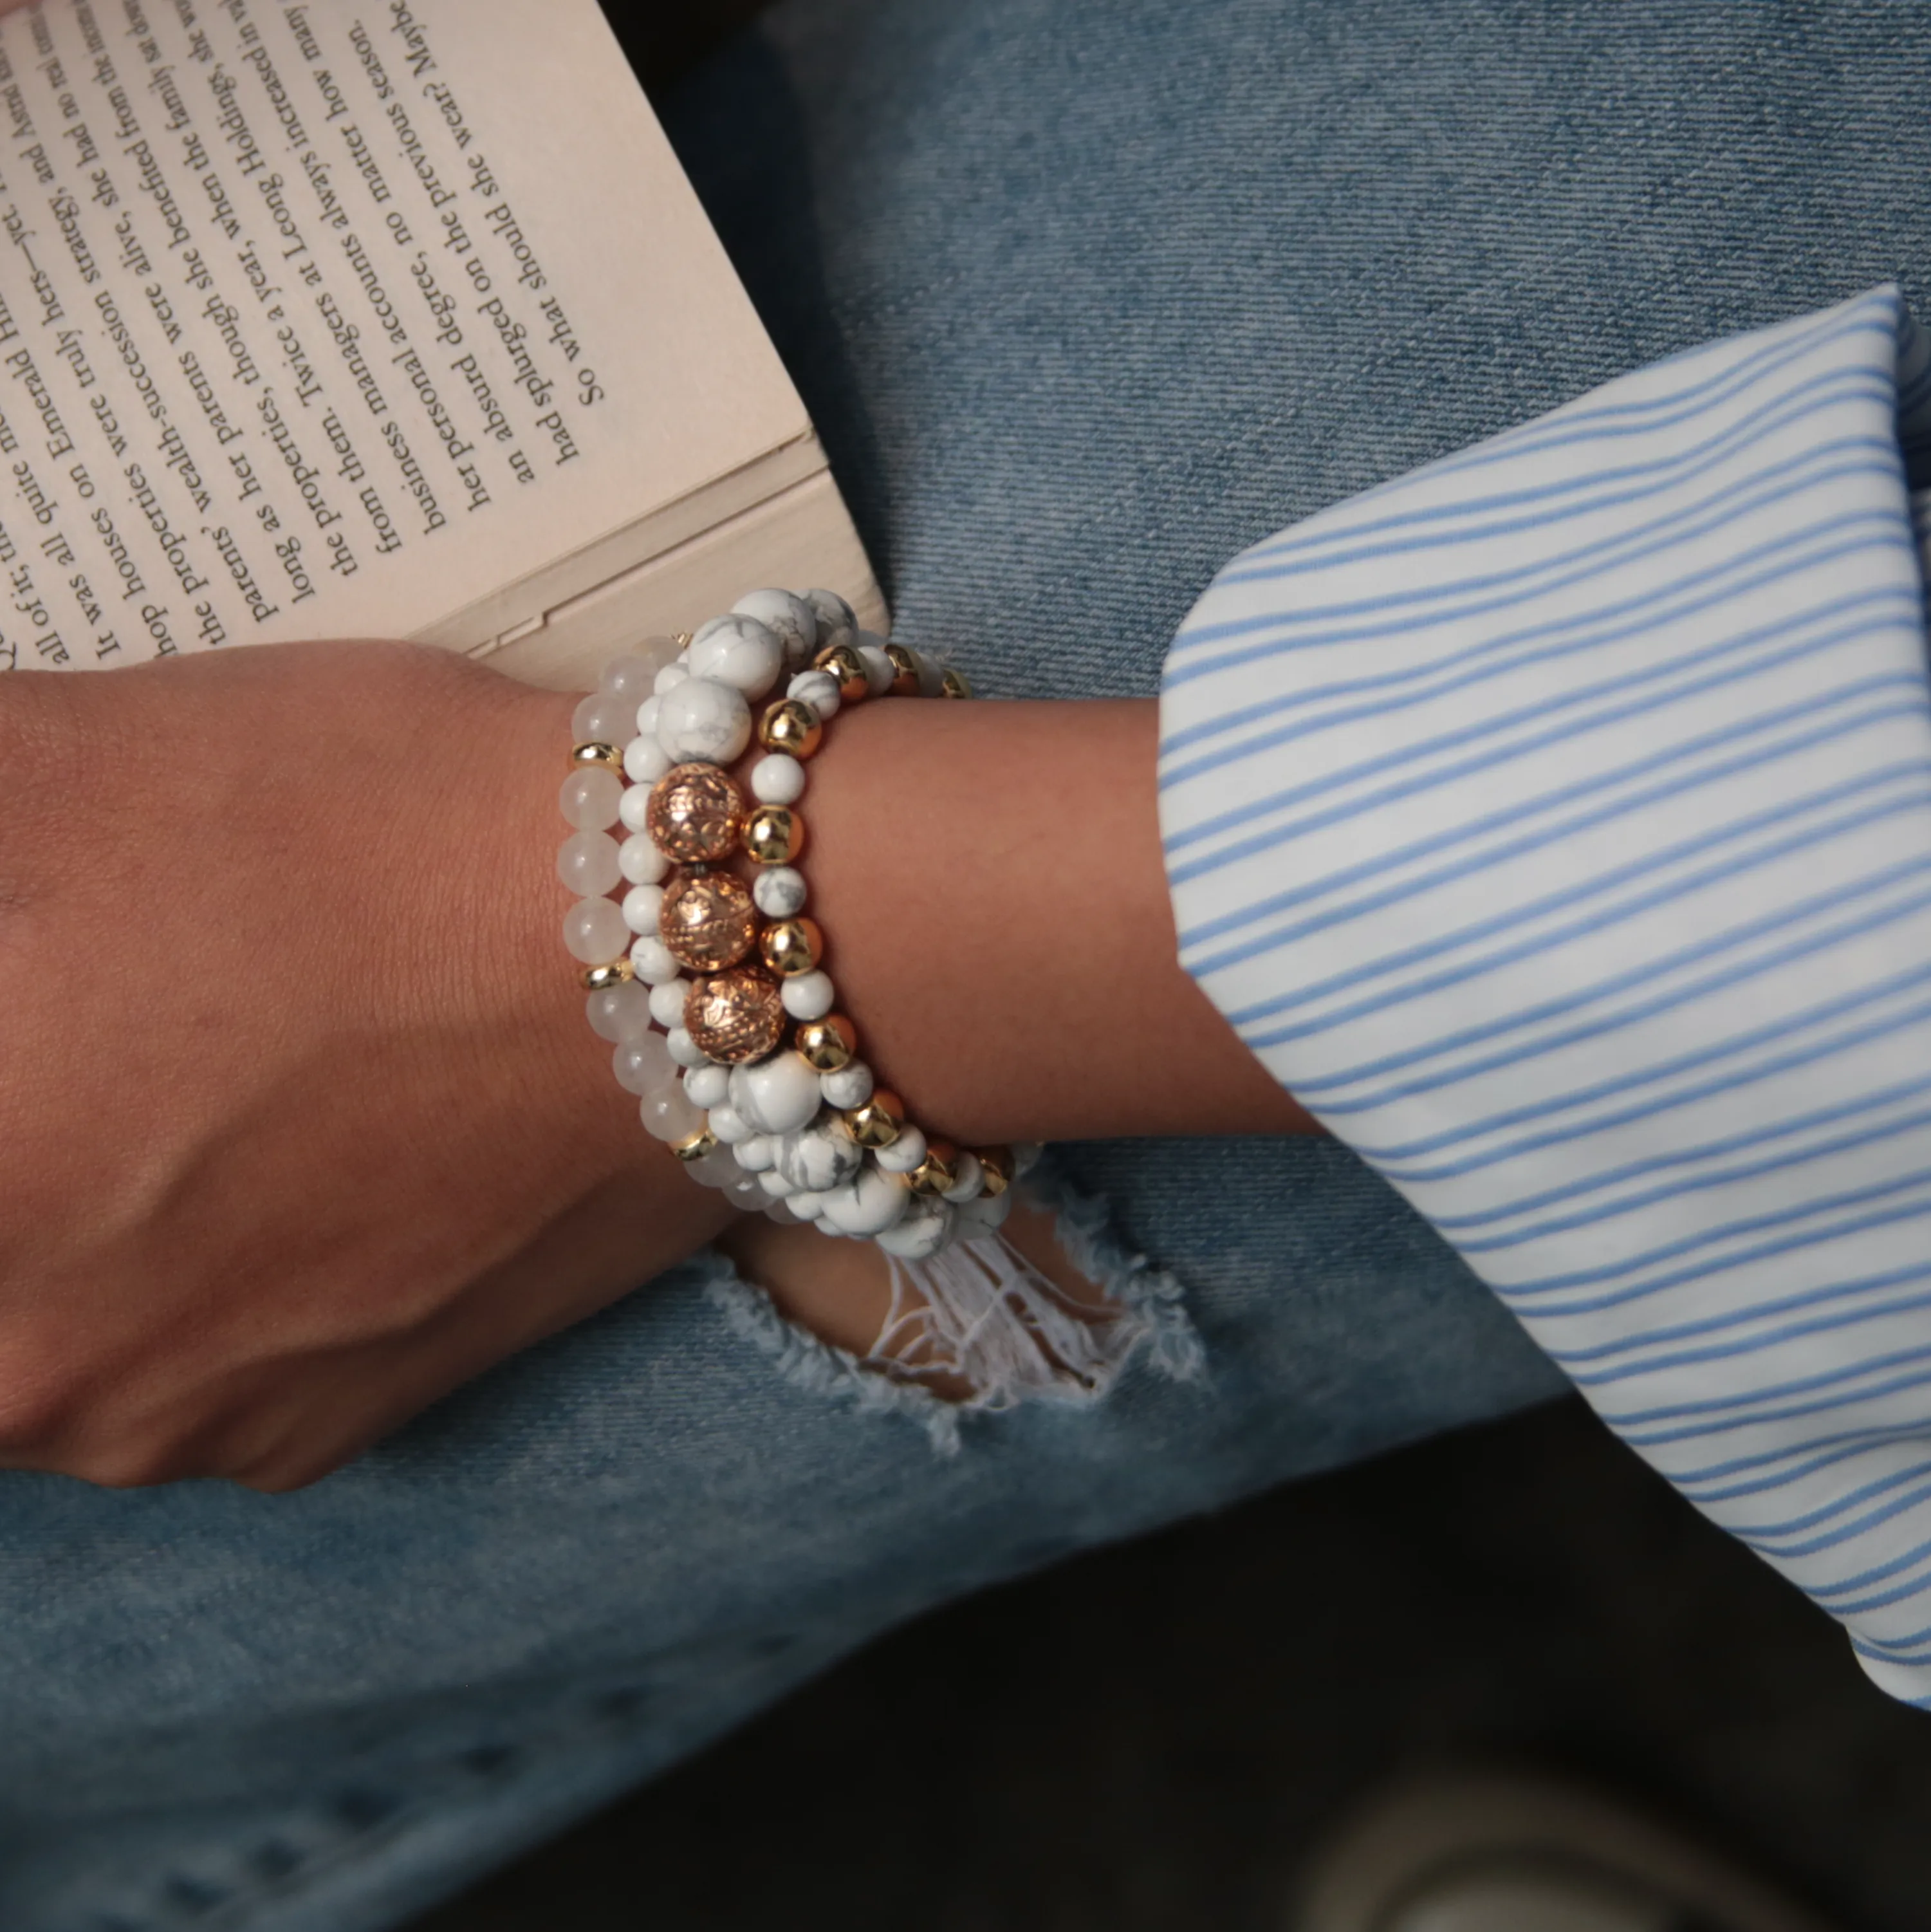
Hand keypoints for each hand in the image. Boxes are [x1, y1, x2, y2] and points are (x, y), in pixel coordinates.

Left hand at [0, 642, 730, 1490]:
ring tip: (225, 1059)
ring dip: (107, 1200)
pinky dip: (225, 1259)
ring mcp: (207, 1423)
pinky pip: (211, 1355)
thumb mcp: (62, 759)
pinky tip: (312, 1134)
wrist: (688, 949)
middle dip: (40, 1118)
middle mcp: (44, 1376)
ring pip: (71, 1312)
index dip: (17, 1033)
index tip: (56, 1001)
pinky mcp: (348, 1419)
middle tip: (115, 1011)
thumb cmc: (378, 839)